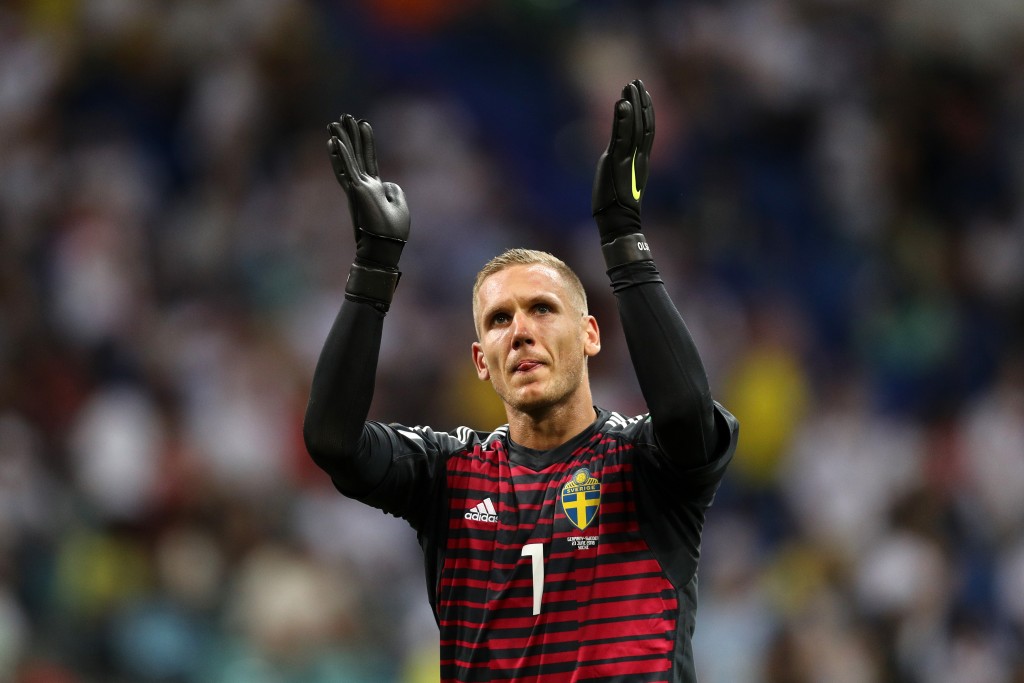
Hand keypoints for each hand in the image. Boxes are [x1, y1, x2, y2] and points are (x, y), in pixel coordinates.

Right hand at [328, 114, 409, 269]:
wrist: (384, 246)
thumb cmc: (393, 230)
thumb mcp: (400, 206)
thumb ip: (394, 191)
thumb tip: (389, 183)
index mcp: (375, 187)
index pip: (369, 159)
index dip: (367, 141)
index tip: (364, 123)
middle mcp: (363, 184)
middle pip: (356, 153)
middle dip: (351, 134)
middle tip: (343, 115)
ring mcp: (358, 187)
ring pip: (347, 158)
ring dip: (341, 140)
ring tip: (333, 123)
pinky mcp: (355, 191)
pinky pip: (346, 169)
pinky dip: (341, 155)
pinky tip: (334, 141)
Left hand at [591, 79, 654, 243]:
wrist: (618, 220)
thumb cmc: (616, 203)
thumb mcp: (620, 176)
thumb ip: (621, 161)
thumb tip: (616, 154)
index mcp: (641, 159)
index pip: (647, 129)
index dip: (646, 110)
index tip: (642, 93)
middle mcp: (639, 156)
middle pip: (644, 123)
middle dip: (641, 101)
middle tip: (636, 81)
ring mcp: (629, 158)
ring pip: (635, 126)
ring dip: (633, 104)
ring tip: (630, 86)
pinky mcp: (618, 161)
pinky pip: (622, 136)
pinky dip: (623, 119)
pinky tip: (621, 104)